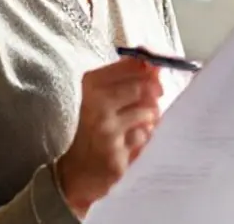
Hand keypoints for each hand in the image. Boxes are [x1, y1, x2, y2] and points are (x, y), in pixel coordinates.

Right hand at [55, 57, 162, 216]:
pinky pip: (144, 135)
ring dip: (150, 116)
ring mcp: (106, 128)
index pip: (130, 65)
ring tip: (139, 121)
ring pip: (148, 111)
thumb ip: (127, 78)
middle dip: (154, 91)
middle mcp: (96, 103)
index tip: (154, 74)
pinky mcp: (116, 151)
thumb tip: (154, 66)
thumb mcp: (102, 96)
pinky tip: (132, 139)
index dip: (148, 68)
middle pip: (141, 87)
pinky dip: (144, 135)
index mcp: (91, 83)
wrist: (77, 169)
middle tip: (156, 95)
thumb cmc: (93, 127)